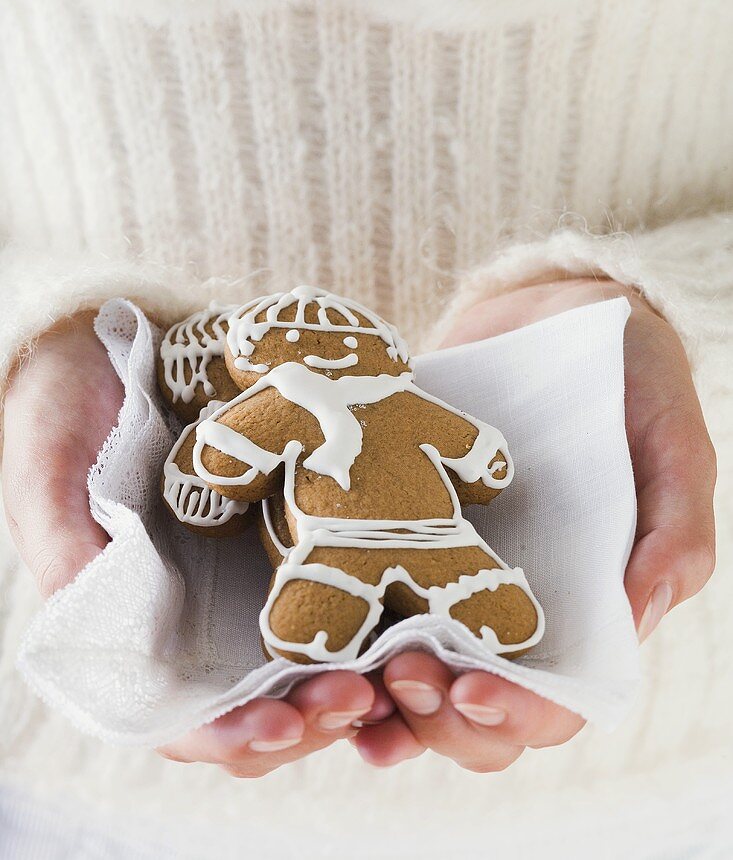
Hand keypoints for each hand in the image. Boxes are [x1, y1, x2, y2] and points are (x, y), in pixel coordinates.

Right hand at [1, 312, 394, 775]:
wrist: (97, 347)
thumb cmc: (59, 420)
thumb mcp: (48, 479)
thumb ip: (66, 549)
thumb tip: (88, 613)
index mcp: (139, 632)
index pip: (190, 720)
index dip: (235, 733)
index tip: (281, 722)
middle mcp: (203, 621)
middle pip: (268, 706)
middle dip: (315, 714)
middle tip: (361, 696)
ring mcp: (252, 581)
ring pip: (314, 663)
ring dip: (359, 676)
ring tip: (402, 664)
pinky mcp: (298, 531)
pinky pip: (346, 583)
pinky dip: (380, 609)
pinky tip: (416, 606)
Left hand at [353, 275, 715, 769]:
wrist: (553, 318)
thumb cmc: (631, 388)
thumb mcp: (673, 449)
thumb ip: (678, 532)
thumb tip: (640, 615)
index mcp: (582, 614)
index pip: (553, 703)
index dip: (515, 714)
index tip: (474, 688)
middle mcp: (510, 614)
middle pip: (473, 713)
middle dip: (436, 714)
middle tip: (405, 671)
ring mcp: (445, 580)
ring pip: (410, 682)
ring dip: (379, 699)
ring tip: (349, 679)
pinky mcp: (392, 538)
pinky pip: (359, 611)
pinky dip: (337, 651)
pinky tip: (314, 658)